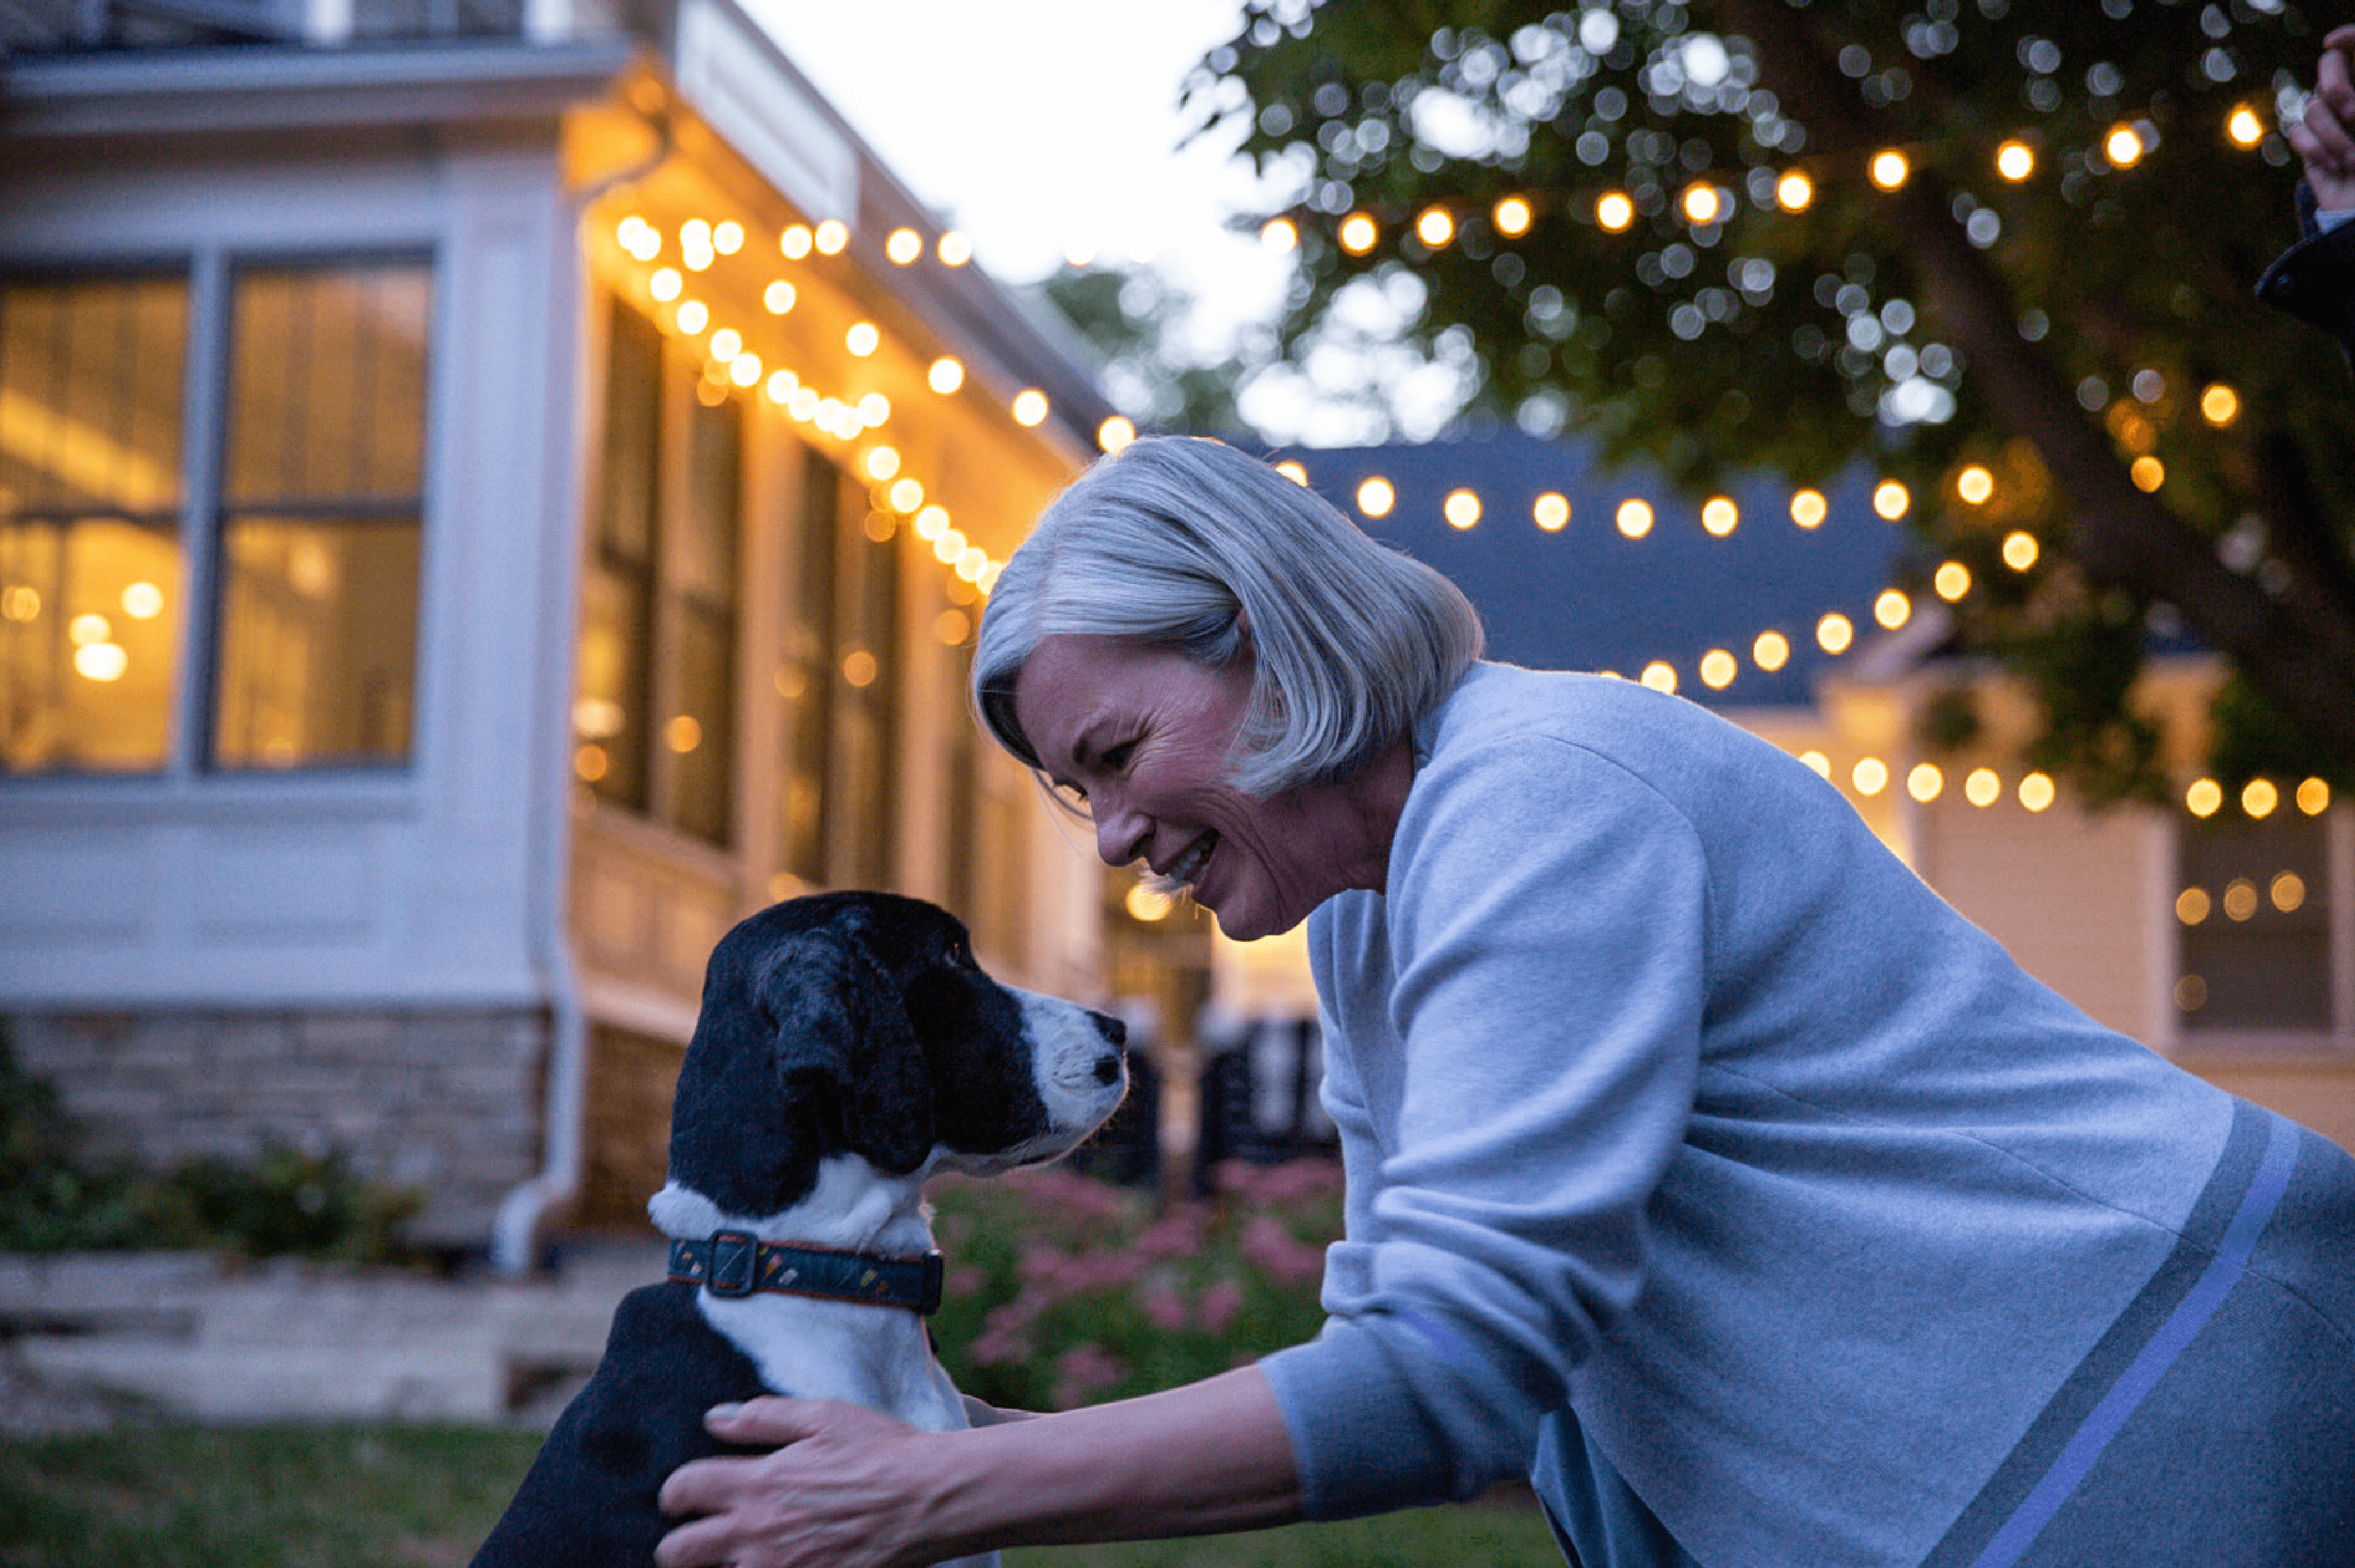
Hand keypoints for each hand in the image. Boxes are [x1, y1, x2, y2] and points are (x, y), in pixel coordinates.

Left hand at [654, 1398, 947, 1567]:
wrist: (929, 1500)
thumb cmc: (881, 1451)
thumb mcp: (822, 1416)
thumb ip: (762, 1417)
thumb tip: (713, 1418)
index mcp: (756, 1483)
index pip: (682, 1490)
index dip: (672, 1493)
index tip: (681, 1496)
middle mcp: (756, 1533)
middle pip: (677, 1553)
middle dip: (676, 1544)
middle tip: (695, 1537)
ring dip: (718, 1566)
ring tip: (735, 1556)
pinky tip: (770, 1565)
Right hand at [2284, 25, 2354, 211]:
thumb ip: (2351, 95)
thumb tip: (2331, 50)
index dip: (2347, 37)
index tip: (2333, 42)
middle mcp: (2353, 99)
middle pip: (2329, 67)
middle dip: (2339, 91)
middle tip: (2354, 115)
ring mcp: (2330, 123)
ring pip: (2313, 107)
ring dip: (2335, 136)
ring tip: (2354, 159)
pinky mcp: (2310, 147)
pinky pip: (2297, 133)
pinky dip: (2316, 151)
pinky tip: (2336, 167)